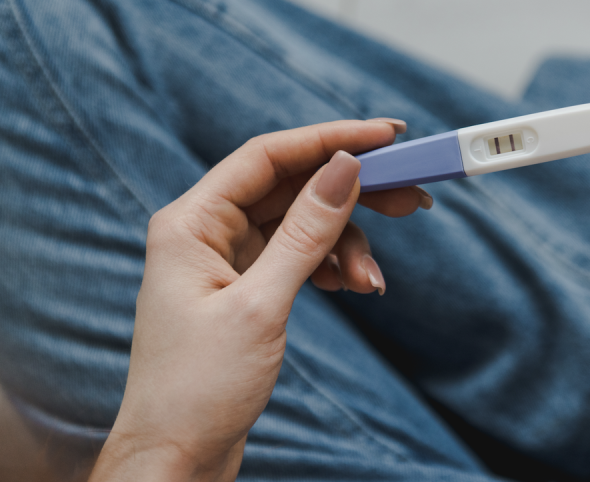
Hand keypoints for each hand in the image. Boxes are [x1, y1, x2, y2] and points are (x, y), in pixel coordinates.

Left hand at [89, 119, 426, 480]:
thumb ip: (306, 234)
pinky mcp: (246, 287)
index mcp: (191, 222)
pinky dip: (332, 267)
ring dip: (347, 247)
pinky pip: (300, 257)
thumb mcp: (260, 306)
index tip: (387, 136)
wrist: (177, 456)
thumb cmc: (198, 389)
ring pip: (303, 226)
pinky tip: (352, 287)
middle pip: (292, 187)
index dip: (331, 139)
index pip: (269, 156)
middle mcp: (207, 232)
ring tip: (372, 284)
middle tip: (410, 199)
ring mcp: (227, 260)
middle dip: (352, 193)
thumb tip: (345, 170)